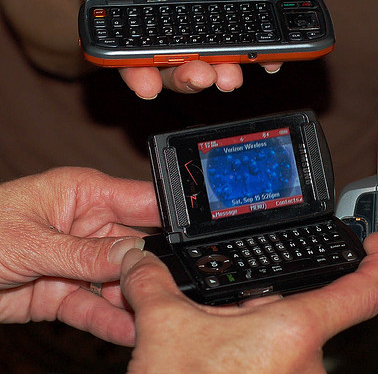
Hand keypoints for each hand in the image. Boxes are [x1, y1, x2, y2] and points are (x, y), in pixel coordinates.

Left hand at [0, 167, 159, 345]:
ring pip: (118, 282)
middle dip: (154, 266)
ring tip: (157, 317)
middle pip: (136, 245)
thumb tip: (136, 254)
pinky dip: (110, 321)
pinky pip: (94, 308)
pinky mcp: (64, 294)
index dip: (171, 215)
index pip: (142, 199)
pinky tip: (129, 331)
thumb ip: (86, 252)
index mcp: (85, 193)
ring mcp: (78, 262)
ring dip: (135, 299)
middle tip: (175, 287)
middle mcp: (88, 225)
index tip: (197, 236)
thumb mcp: (31, 242)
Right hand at [105, 0, 280, 98]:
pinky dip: (255, 56)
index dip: (136, 73)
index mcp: (132, 17)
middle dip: (190, 77)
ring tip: (234, 75)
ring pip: (206, 65)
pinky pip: (239, 49)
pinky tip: (269, 60)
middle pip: (172, 68)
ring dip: (222, 71)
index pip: (128, 54)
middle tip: (206, 75)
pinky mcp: (227, 30)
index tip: (147, 86)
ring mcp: (197, 36)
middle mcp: (164, 35)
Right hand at [121, 232, 377, 373]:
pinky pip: (281, 368)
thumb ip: (154, 284)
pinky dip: (256, 359)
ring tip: (215, 343)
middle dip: (268, 309)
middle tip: (228, 313)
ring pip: (290, 345)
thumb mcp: (164, 330)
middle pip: (306, 316)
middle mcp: (309, 365)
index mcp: (296, 330)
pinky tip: (221, 362)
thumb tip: (138, 261)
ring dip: (258, 337)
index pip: (362, 290)